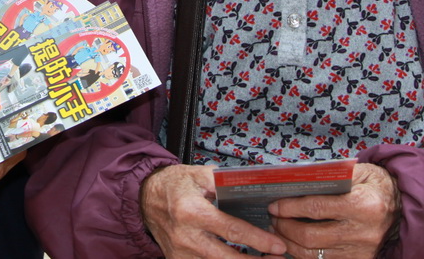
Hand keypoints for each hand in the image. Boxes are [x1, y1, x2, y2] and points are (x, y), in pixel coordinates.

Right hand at [141, 164, 286, 258]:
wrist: (145, 199)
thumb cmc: (173, 185)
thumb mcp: (196, 174)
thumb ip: (220, 180)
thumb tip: (247, 184)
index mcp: (192, 211)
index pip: (231, 230)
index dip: (257, 240)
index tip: (278, 244)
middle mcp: (186, 236)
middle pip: (227, 258)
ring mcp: (181, 253)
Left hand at [267, 163, 400, 258]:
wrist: (405, 208)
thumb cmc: (377, 186)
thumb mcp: (359, 172)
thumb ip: (332, 176)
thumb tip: (295, 180)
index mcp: (362, 205)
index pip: (316, 209)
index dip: (290, 208)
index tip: (274, 205)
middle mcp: (362, 232)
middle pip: (311, 236)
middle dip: (285, 228)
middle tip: (273, 219)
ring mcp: (360, 251)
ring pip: (314, 254)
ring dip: (290, 244)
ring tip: (279, 231)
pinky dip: (304, 256)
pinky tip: (294, 245)